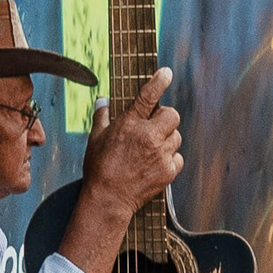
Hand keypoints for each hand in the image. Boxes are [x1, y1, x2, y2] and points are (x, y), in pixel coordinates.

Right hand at [59, 68, 181, 272]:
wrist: (108, 200)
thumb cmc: (99, 168)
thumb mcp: (95, 139)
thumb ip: (102, 116)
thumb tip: (103, 100)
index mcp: (130, 124)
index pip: (148, 96)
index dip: (159, 81)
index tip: (166, 72)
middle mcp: (149, 137)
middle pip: (172, 115)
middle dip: (166, 118)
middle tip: (155, 126)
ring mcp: (161, 155)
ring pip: (177, 137)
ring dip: (167, 139)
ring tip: (151, 150)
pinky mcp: (168, 171)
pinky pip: (178, 157)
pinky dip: (170, 159)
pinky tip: (156, 164)